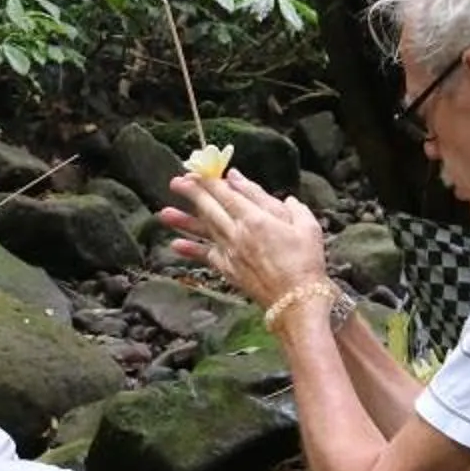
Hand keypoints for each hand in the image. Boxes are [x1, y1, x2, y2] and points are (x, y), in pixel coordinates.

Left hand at [159, 167, 328, 308]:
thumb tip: (274, 193)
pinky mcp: (228, 270)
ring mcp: (230, 252)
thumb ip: (286, 205)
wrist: (297, 300)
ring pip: (202, 231)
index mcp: (256, 219)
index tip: (199, 170)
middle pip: (210, 209)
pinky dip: (190, 250)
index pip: (227, 194)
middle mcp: (238, 234)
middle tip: (176, 182)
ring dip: (182, 221)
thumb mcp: (305, 225)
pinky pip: (205, 256)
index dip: (211, 181)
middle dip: (192, 193)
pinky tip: (175, 244)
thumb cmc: (307, 261)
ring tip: (163, 213)